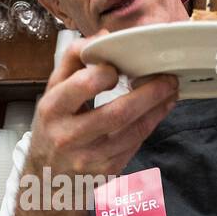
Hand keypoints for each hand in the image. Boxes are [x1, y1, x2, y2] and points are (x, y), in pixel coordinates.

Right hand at [27, 34, 178, 179]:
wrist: (46, 178)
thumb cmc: (52, 128)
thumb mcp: (52, 93)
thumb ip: (73, 61)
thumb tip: (103, 37)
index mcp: (53, 108)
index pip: (84, 84)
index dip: (108, 71)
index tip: (120, 66)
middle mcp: (68, 135)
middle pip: (118, 112)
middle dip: (149, 93)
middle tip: (167, 78)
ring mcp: (89, 157)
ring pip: (133, 132)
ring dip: (157, 109)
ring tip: (170, 92)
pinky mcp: (105, 171)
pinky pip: (134, 145)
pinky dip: (150, 125)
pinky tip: (158, 112)